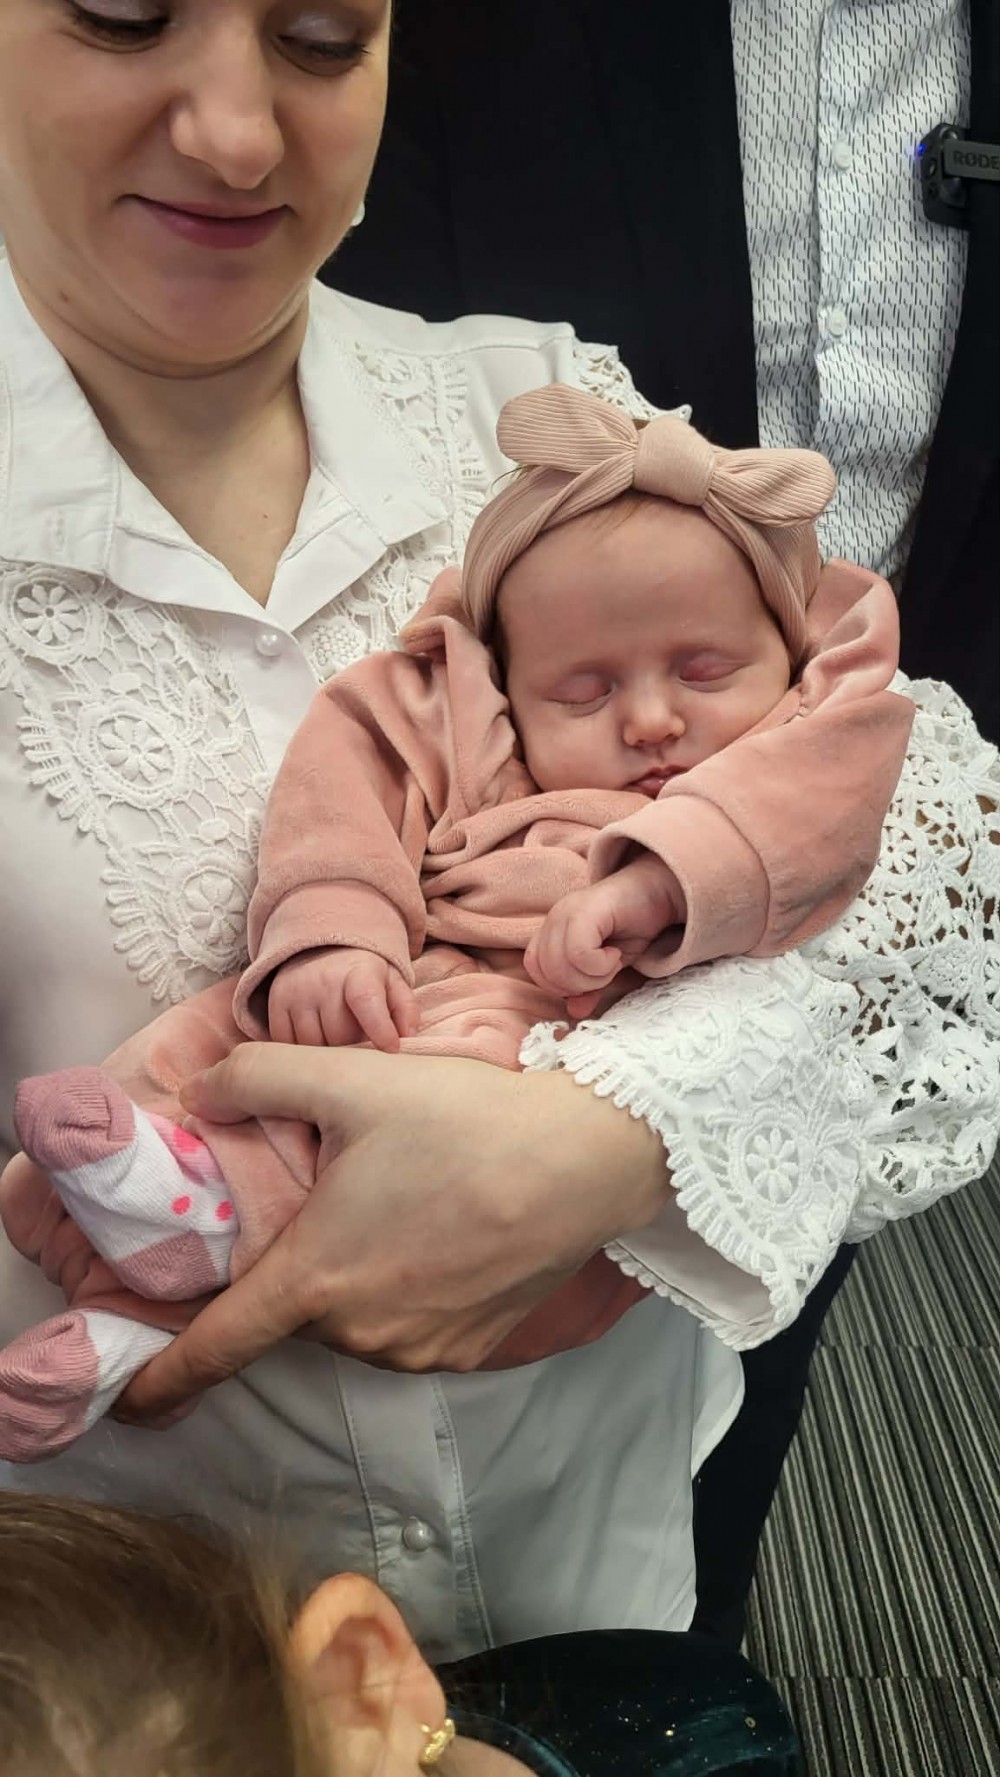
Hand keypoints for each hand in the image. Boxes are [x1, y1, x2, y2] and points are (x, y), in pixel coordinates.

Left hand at [115, 1044, 670, 1419]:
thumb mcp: (351, 1077)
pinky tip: (439, 1235)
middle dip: (297, 1269)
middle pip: (294, 1312)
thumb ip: (256, 1076)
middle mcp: (358, 1332)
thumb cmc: (467, 1119)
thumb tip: (197, 1093)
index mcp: (315, 1277)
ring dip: (353, 1280)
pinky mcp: (466, 1352)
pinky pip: (404, 1329)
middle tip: (337, 1202)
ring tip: (401, 1206)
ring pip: (350, 1320)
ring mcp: (416, 1351)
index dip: (163, 1379)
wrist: (587, 1158)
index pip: (217, 1346)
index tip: (127, 1405)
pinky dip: (403, 1293)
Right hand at [268, 947, 419, 1051]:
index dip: (379, 1029)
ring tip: (339, 1043)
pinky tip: (316, 1045)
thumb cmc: (364, 975)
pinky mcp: (275, 1004)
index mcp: (358, 972)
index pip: (366, 1001)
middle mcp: (322, 980)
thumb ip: (405, 1008)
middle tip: (361, 1044)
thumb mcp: (392, 982)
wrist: (322, 948)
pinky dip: (302, 1054)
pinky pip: (286, 1044)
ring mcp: (295, 992)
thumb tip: (408, 1038)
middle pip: (339, 1034)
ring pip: (311, 1045)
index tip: (391, 1049)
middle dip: (354, 1048)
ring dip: (327, 1054)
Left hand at [524, 853, 682, 1017]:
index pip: (535, 969)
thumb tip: (574, 1012)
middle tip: (605, 973)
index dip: (560, 986)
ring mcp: (567, 911)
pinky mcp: (586, 910)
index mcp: (552, 930)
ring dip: (591, 976)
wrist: (656, 891)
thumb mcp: (606, 966)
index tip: (591, 979)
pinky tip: (615, 954)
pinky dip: (599, 964)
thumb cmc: (631, 926)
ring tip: (611, 963)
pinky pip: (578, 952)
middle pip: (547, 971)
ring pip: (560, 965)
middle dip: (578, 985)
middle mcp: (554, 919)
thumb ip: (588, 987)